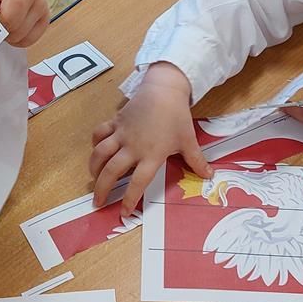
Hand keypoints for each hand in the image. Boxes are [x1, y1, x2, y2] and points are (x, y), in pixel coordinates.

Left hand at [0, 0, 48, 46]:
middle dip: (1, 29)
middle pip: (19, 23)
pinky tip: (11, 28)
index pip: (16, 3)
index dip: (1, 20)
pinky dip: (18, 40)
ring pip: (25, 34)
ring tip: (2, 21)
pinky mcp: (45, 17)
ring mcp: (41, 3)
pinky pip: (31, 39)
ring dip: (9, 35)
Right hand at [89, 63, 210, 215]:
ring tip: (93, 179)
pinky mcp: (115, 122)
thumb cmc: (177, 116)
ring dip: (94, 168)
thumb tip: (209, 176)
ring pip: (100, 154)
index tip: (123, 212)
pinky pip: (99, 134)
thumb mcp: (189, 140)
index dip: (129, 199)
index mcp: (151, 155)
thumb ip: (196, 161)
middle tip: (97, 202)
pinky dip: (95, 143)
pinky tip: (95, 150)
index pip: (137, 182)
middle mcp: (132, 147)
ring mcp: (121, 134)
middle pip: (111, 171)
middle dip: (102, 189)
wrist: (164, 89)